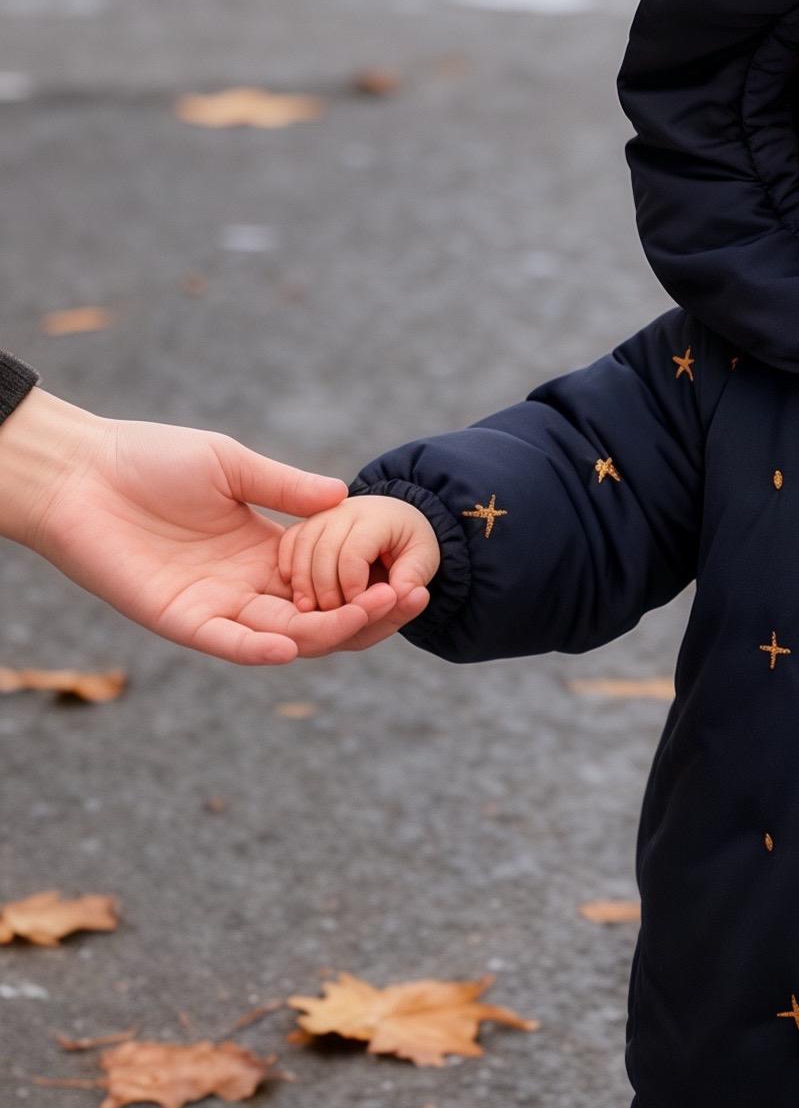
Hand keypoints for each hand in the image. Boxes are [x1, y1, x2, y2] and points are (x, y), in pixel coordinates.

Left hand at [0, 389, 417, 667]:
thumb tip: (345, 497)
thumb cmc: (149, 458)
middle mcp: (244, 586)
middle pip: (316, 618)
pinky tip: (288, 645)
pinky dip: (257, 649)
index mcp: (262, 551)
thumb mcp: (232, 466)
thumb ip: (286, 488)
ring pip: (282, 635)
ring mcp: (214, 606)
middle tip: (407, 599)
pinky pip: (226, 642)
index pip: (328, 584)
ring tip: (365, 614)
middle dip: (364, 614)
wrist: (81, 471)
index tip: (409, 578)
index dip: (367, 586)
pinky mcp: (178, 619)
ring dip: (325, 631)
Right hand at [278, 493, 439, 638]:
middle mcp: (344, 511)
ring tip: (310, 609)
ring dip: (302, 582)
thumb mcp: (424, 558)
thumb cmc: (409, 543)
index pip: (354, 554)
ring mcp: (322, 515)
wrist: (395, 519)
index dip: (352, 587)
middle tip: (332, 615)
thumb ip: (414, 577)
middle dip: (325, 589)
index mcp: (376, 518)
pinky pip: (289, 543)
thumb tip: (402, 595)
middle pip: (323, 551)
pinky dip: (289, 567)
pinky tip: (295, 590)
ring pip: (302, 546)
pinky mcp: (307, 524)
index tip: (358, 610)